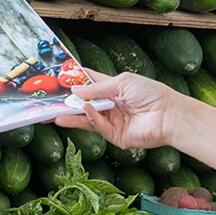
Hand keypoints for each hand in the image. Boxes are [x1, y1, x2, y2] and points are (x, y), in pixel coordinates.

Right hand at [54, 71, 185, 151]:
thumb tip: (75, 90)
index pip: (89, 83)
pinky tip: (83, 110)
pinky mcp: (115, 136)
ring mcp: (112, 121)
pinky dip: (90, 118)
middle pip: (83, 104)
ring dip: (70, 116)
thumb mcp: (121, 83)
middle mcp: (110, 105)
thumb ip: (97, 88)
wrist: (168, 115)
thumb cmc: (151, 94)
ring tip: (53, 114)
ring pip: (86, 118)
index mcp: (113, 88)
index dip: (74, 81)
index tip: (57, 78)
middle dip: (66, 103)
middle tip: (47, 102)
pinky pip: (98, 126)